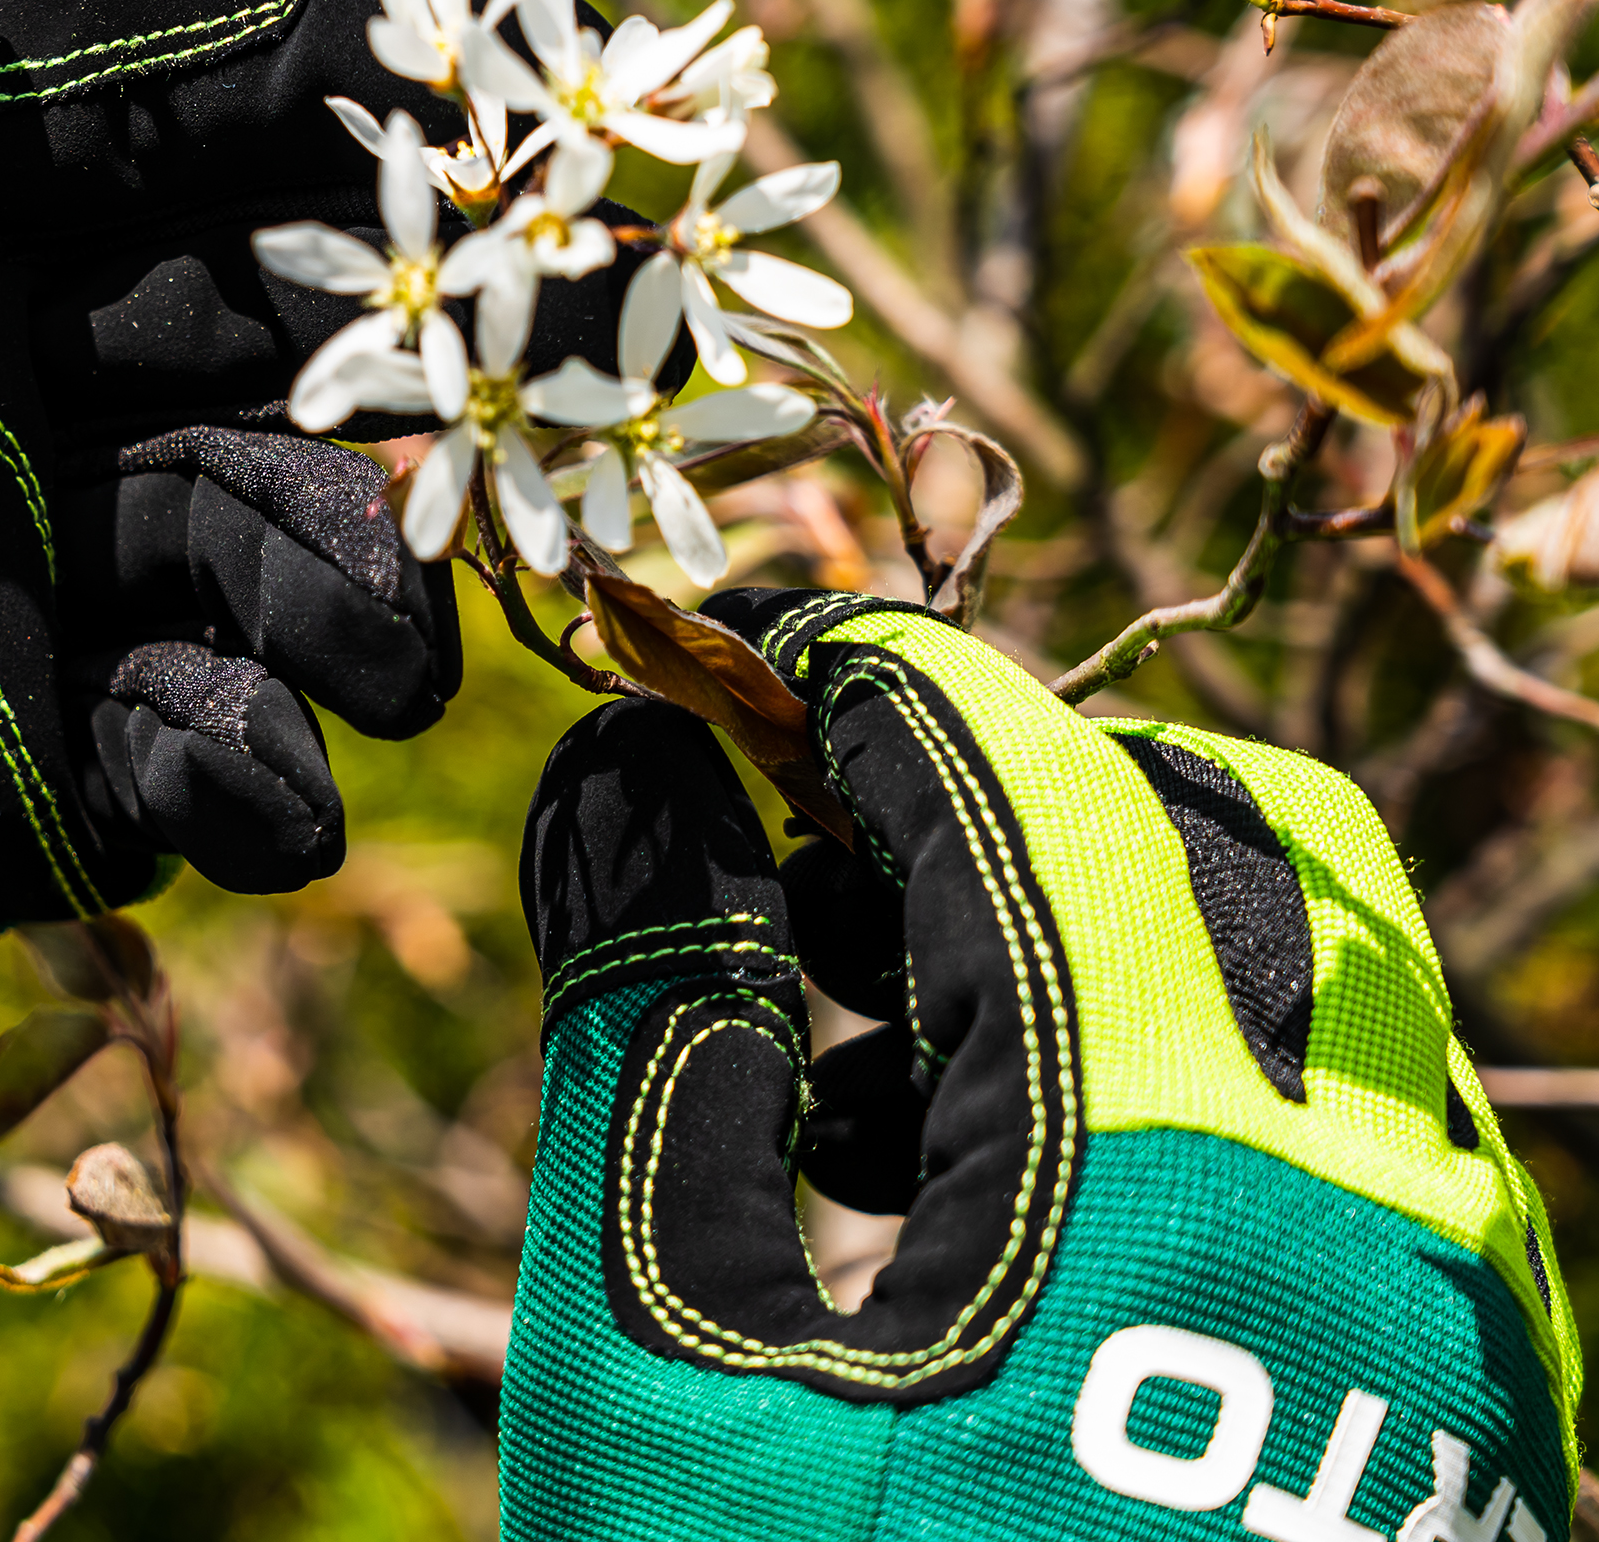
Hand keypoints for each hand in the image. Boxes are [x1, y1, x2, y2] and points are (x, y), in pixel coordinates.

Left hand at [0, 0, 655, 1491]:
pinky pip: (190, 764)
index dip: (312, 71)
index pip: (142, 102)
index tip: (486, 48)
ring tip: (400, 618)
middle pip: (266, 316)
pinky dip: (259, 771)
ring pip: (266, 543)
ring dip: (360, 569)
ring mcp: (0, 585)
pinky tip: (277, 782)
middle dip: (431, 324)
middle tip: (581, 338)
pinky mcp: (2, 792)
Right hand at [503, 591, 1578, 1540]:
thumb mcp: (657, 1357)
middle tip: (797, 836)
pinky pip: (1349, 1141)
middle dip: (1010, 774)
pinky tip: (972, 1195)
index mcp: (1175, 1173)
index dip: (869, 677)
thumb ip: (643, 1023)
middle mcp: (1384, 1218)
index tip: (735, 658)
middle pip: (1240, 832)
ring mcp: (1452, 1329)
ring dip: (1093, 919)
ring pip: (1320, 983)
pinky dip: (1172, 1071)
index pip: (1030, 780)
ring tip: (847, 1033)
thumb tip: (624, 778)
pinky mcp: (1450, 1417)